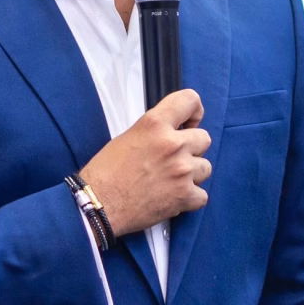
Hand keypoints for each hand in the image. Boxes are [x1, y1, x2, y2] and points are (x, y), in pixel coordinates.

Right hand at [79, 88, 210, 234]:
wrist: (98, 204)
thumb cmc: (106, 173)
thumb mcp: (129, 136)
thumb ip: (156, 130)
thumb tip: (173, 132)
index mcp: (155, 124)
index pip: (190, 100)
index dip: (194, 111)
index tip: (190, 123)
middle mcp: (173, 144)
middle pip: (204, 139)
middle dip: (191, 149)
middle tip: (173, 159)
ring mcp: (182, 171)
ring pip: (206, 167)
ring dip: (192, 174)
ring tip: (171, 181)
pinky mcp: (184, 196)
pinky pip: (202, 195)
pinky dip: (191, 198)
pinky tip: (174, 197)